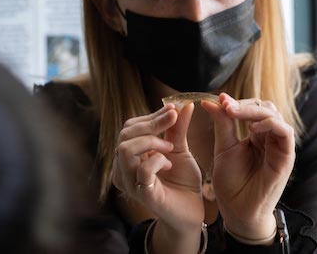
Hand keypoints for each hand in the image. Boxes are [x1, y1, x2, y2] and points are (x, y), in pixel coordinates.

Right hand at [112, 103, 204, 233]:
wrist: (192, 211)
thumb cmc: (182, 182)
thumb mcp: (180, 150)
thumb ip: (177, 128)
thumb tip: (183, 104)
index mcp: (131, 156)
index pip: (130, 128)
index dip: (151, 116)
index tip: (174, 109)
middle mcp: (124, 168)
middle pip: (124, 134)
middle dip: (151, 123)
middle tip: (174, 120)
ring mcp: (130, 182)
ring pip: (125, 149)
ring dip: (151, 141)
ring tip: (170, 148)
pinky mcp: (142, 195)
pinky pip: (142, 170)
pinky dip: (157, 160)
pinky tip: (169, 165)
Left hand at [201, 93, 294, 241]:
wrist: (238, 210)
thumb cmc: (231, 182)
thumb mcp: (224, 148)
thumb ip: (222, 124)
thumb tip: (210, 101)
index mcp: (257, 134)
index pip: (252, 107)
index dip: (237, 103)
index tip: (219, 100)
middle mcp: (270, 137)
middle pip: (264, 107)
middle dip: (244, 104)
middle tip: (226, 105)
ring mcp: (280, 146)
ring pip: (275, 116)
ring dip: (255, 111)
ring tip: (235, 114)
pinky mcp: (287, 156)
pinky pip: (285, 132)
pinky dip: (271, 124)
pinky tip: (253, 128)